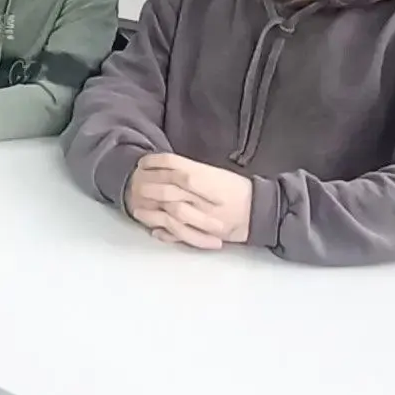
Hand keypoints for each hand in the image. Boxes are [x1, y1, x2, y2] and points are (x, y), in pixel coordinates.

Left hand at [127, 154, 252, 249]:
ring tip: (137, 211)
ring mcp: (203, 213)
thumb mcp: (214, 174)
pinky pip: (181, 232)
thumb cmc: (235, 189)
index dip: (153, 162)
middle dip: (148, 188)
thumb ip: (190, 171)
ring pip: (172, 211)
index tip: (141, 163)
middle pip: (167, 188)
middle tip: (135, 187)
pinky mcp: (206, 230)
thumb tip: (163, 169)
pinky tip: (154, 230)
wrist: (258, 209)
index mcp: (202, 173)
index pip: (171, 163)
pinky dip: (166, 232)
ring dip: (152, 212)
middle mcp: (201, 192)